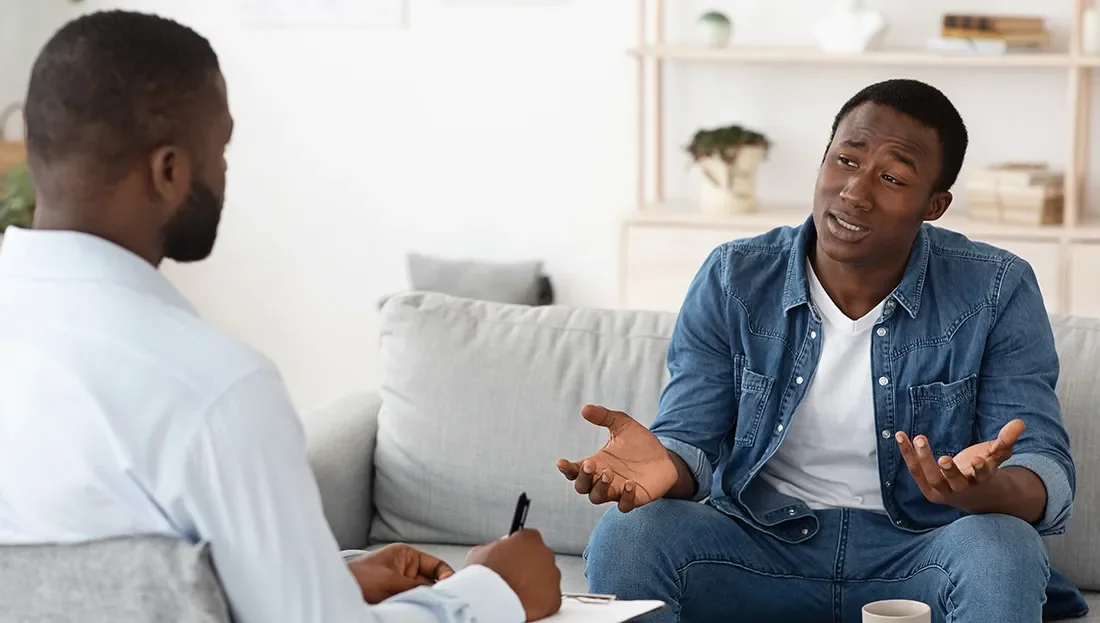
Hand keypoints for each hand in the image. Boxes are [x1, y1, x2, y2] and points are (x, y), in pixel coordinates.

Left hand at [347, 543, 454, 603]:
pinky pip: (414, 601)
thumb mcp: (390, 580)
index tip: (451, 587)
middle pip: (432, 581)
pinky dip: (419, 605)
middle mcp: (406, 569)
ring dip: (428, 598)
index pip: (436, 565)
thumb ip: (415, 586)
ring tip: (434, 603)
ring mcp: (401, 584)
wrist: (336, 590)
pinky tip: (422, 608)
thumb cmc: (357, 577)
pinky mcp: (396, 598)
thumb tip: (436, 593)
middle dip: (438, 589)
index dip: (446, 575)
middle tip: (446, 598)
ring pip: (424, 592)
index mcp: (406, 555)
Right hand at [466, 529, 561, 620]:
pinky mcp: (554, 598)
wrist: (491, 601)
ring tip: (517, 591)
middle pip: (539, 559)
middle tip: (513, 576)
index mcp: (529, 539)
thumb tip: (494, 551)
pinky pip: (549, 598)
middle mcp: (545, 554)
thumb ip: (494, 548)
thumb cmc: (486, 576)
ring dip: (535, 583)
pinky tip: (524, 602)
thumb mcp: (480, 552)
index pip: (528, 538)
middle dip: (528, 566)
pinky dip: (539, 601)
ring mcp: (552, 576)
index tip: (512, 556)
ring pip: (546, 579)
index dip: (518, 549)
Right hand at [556, 405, 678, 511]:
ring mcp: (617, 490)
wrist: (665, 457)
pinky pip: (623, 505)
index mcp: (596, 463)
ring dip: (600, 487)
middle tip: (590, 465)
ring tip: (608, 472)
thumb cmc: (640, 442)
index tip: (562, 462)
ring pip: (597, 497)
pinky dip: (624, 497)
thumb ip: (604, 416)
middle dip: (583, 478)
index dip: (566, 469)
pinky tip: (629, 484)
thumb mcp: (622, 425)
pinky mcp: (634, 498)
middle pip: (582, 487)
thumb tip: (585, 408)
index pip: (575, 470)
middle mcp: (603, 479)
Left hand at [896, 419, 1024, 512]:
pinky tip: (900, 435)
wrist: (972, 496)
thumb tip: (1019, 422)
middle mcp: (961, 488)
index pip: (982, 476)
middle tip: (944, 458)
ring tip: (920, 439)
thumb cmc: (984, 470)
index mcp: (981, 480)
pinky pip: (915, 470)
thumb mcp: (997, 455)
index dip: (980, 468)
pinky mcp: (927, 488)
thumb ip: (1006, 440)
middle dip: (949, 470)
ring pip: (931, 478)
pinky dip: (908, 454)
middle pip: (954, 482)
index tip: (978, 459)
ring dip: (923, 460)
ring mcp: (942, 490)